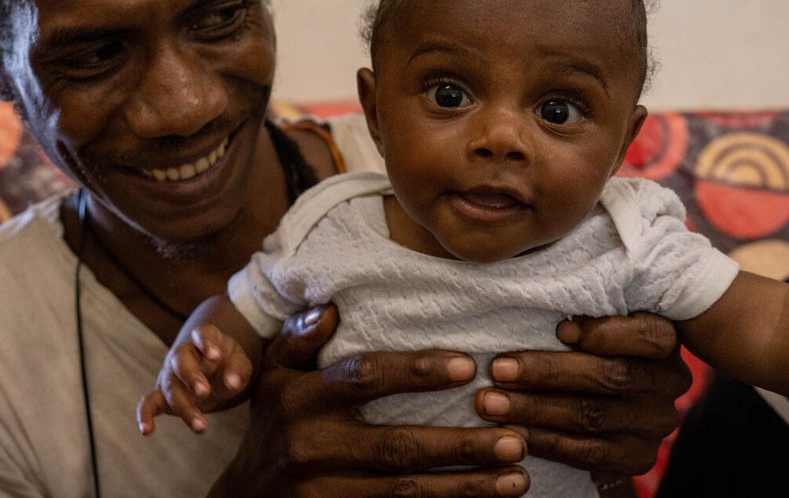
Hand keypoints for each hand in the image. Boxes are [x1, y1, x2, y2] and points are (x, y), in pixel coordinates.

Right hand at [137, 325, 253, 435]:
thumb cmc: (227, 364)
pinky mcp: (161, 394)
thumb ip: (237, 369)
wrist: (212, 370)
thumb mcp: (239, 362)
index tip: (215, 355)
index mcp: (204, 340)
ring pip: (171, 387)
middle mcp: (183, 354)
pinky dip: (145, 415)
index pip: (203, 335)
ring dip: (184, 408)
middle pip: (181, 361)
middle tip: (205, 392)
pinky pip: (148, 403)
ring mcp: (170, 374)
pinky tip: (146, 430)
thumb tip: (232, 382)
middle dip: (191, 377)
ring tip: (201, 427)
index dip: (207, 343)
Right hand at [210, 305, 531, 497]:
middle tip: (515, 436)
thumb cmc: (271, 424)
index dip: (416, 371)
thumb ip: (298, 338)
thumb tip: (330, 308)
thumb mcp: (272, 375)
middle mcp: (311, 445)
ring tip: (516, 476)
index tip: (469, 365)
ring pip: (406, 491)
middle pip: (397, 445)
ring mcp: (324, 491)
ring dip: (466, 487)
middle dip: (461, 444)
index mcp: (300, 398)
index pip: (365, 378)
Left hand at [476, 312, 687, 477]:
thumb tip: (528, 287)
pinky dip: (545, 441)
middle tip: (498, 370)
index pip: (647, 335)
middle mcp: (669, 383)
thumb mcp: (593, 319)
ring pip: (592, 416)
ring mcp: (654, 424)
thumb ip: (579, 307)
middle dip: (548, 373)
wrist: (608, 406)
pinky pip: (587, 453)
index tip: (559, 328)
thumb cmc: (585, 344)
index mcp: (665, 340)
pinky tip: (512, 431)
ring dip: (535, 410)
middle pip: (610, 377)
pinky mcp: (636, 458)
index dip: (605, 333)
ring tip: (490, 402)